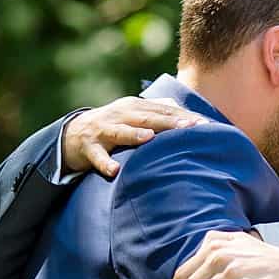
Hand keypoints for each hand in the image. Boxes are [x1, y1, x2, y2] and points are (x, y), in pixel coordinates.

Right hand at [62, 97, 198, 180]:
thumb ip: (159, 113)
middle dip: (169, 122)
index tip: (206, 124)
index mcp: (136, 108)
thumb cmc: (113, 127)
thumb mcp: (135, 117)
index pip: (164, 110)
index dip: (184, 116)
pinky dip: (105, 163)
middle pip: (148, 117)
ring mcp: (104, 130)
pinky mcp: (88, 147)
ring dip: (135, 134)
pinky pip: (97, 156)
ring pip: (121, 131)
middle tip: (190, 127)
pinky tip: (114, 170)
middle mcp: (121, 115)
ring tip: (150, 138)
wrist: (72, 135)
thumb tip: (188, 115)